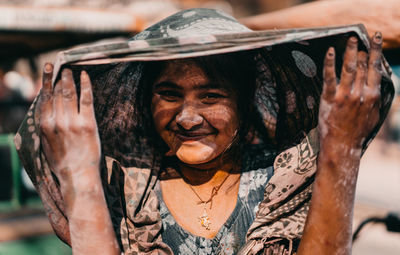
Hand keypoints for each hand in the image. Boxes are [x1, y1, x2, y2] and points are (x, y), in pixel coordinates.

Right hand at [39, 64, 100, 184]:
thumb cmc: (62, 163)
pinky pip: (86, 99)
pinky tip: (86, 76)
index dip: (47, 81)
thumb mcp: (46, 145)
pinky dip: (86, 85)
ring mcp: (72, 122)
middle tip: (63, 66)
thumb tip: (45, 113)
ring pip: (70, 94)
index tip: (48, 69)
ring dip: (70, 79)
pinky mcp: (88, 124)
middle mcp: (57, 121)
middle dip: (60, 77)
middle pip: (58, 93)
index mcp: (45, 126)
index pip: (45, 98)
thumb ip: (46, 128)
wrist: (78, 176)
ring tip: (71, 69)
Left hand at [318, 32, 381, 151]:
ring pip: (349, 68)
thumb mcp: (373, 116)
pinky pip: (330, 77)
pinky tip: (329, 51)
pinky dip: (330, 63)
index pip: (375, 68)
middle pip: (362, 66)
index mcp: (372, 96)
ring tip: (350, 39)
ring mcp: (345, 95)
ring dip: (350, 51)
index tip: (375, 38)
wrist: (342, 146)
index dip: (375, 51)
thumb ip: (375, 99)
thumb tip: (377, 86)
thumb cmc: (357, 132)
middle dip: (361, 50)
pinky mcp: (330, 99)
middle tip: (358, 37)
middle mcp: (361, 93)